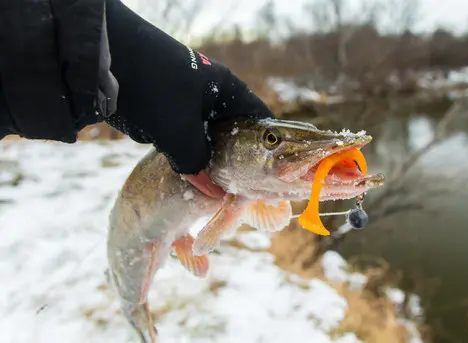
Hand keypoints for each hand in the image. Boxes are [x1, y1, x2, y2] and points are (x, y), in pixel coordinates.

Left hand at [103, 0, 274, 196]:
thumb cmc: (153, 88)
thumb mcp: (180, 131)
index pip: (257, 117)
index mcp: (225, 89)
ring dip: (202, 156)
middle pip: (230, 130)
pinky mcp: (162, 108)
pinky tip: (180, 167)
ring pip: (202, 135)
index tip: (264, 172)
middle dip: (231, 157)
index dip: (263, 144)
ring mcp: (184, 100)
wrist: (102, 62)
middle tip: (234, 185)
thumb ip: (197, 163)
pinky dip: (180, 150)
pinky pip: (179, 134)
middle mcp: (209, 93)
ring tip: (209, 182)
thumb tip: (213, 193)